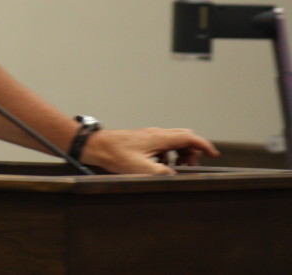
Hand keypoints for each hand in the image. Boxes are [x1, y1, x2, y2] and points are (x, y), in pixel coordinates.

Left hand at [81, 127, 219, 174]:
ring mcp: (149, 136)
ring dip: (179, 154)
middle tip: (190, 167)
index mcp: (159, 137)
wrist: (96, 146)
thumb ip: (162, 173)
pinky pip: (162, 145)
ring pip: (173, 141)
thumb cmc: (115, 154)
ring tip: (176, 168)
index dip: (204, 145)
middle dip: (192, 152)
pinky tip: (160, 166)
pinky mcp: (142, 140)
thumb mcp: (141, 168)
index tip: (213, 154)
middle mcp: (156, 133)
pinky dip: (167, 154)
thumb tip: (175, 176)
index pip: (189, 137)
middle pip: (183, 138)